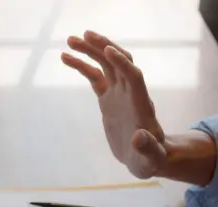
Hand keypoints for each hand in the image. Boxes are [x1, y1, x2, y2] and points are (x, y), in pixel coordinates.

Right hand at [61, 30, 165, 178]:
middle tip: (83, 36)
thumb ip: (147, 148)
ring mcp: (119, 93)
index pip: (134, 77)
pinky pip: (94, 76)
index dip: (122, 63)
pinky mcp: (108, 98)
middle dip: (103, 48)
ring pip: (105, 64)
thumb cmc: (151, 159)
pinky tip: (66, 57)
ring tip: (70, 41)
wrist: (146, 156)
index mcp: (141, 105)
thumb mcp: (151, 158)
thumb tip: (139, 138)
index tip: (107, 50)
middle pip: (119, 63)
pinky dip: (82, 65)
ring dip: (90, 50)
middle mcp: (131, 93)